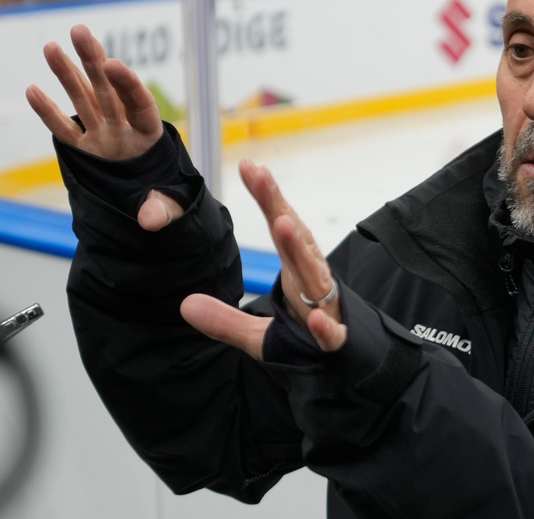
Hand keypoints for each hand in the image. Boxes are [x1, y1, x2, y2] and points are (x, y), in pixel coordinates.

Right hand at [26, 24, 182, 230]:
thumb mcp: (170, 208)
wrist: (152, 210)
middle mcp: (125, 129)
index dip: (129, 84)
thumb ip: (161, 209)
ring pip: (83, 100)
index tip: (115, 64)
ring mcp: (103, 136)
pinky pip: (64, 130)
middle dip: (94, 60)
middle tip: (80, 31)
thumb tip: (150, 220)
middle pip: (109, 90)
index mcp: (151, 136)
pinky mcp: (85, 151)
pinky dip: (49, 112)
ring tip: (52, 46)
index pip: (141, 104)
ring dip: (67, 74)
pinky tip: (33, 90)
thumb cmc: (166, 203)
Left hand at [180, 159, 346, 359]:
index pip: (282, 228)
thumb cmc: (308, 340)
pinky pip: (330, 333)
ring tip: (281, 224)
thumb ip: (225, 320)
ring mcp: (327, 308)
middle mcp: (314, 281)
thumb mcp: (258, 335)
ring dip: (298, 250)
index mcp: (298, 272)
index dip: (267, 198)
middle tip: (260, 174)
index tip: (251, 166)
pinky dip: (325, 327)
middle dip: (277, 206)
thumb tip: (185, 305)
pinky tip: (317, 319)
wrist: (348, 367)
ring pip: (313, 275)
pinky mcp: (336, 341)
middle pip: (295, 239)